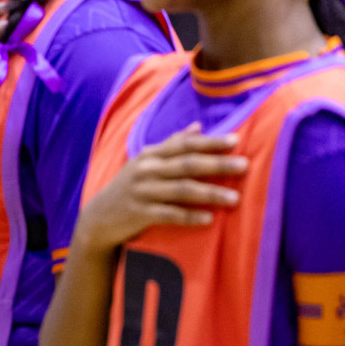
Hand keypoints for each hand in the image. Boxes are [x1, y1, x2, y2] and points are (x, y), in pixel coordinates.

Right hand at [74, 123, 246, 254]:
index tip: (235, 141)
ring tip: (235, 198)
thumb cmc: (130, 187)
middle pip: (186, 165)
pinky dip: (190, 216)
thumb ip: (171, 145)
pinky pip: (169, 215)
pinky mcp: (139, 213)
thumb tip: (198, 126)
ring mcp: (142, 192)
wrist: (99, 216)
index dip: (209, 142)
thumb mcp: (146, 162)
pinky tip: (209, 219)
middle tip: (244, 165)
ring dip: (210, 193)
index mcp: (150, 155)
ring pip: (181, 190)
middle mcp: (145, 170)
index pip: (183, 145)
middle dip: (217, 165)